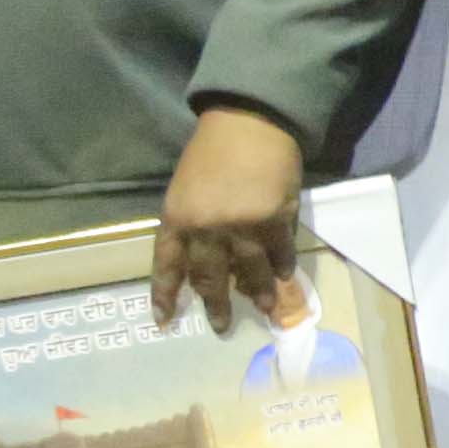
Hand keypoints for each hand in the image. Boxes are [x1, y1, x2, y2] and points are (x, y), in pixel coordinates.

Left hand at [152, 104, 309, 331]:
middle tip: (221, 326)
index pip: (167, 265)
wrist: (248, 121)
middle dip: (216, 305)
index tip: (164, 320)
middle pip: (209, 277)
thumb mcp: (185, 187)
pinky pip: (279, 252)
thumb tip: (210, 258)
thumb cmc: (212, 150)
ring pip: (249, 271)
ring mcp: (242, 225)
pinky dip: (283, 266)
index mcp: (177, 217)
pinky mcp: (275, 219)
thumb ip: (191, 222)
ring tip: (265, 309)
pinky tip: (285, 276)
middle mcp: (206, 228)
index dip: (165, 295)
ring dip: (258, 293)